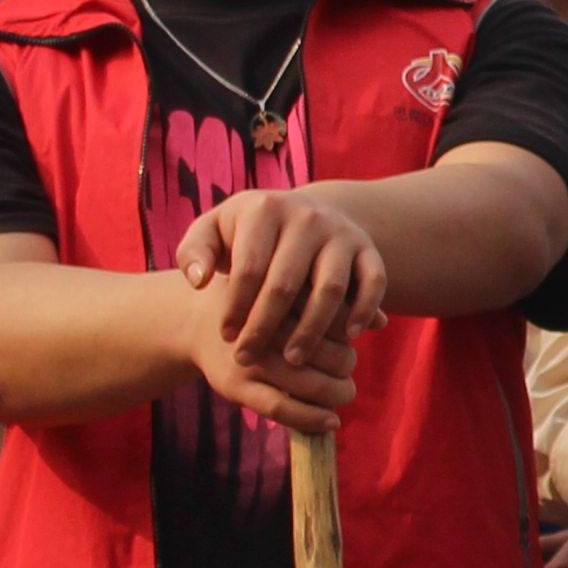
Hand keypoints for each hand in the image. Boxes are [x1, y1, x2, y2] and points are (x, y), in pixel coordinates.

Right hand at [177, 285, 357, 432]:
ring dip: (338, 393)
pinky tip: (331, 421)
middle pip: (329, 353)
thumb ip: (334, 302)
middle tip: (347, 365)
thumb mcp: (291, 290)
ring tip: (343, 390)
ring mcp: (249, 360)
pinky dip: (313, 419)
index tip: (353, 334)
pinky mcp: (237, 388)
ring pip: (311, 385)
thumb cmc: (258, 302)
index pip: (335, 318)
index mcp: (281, 296)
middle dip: (347, 363)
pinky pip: (283, 410)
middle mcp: (265, 328)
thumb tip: (384, 321)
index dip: (352, 331)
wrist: (196, 321)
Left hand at [182, 183, 392, 359]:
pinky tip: (347, 338)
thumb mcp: (214, 231)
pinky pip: (373, 282)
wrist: (303, 214)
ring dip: (311, 330)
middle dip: (265, 327)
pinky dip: (363, 311)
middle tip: (249, 357)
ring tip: (292, 359)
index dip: (235, 308)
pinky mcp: (367, 248)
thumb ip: (194, 252)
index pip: (248, 269)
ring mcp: (340, 232)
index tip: (226, 336)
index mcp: (265, 208)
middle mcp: (306, 216)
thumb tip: (198, 281)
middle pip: (285, 284)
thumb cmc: (248, 234)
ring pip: (330, 289)